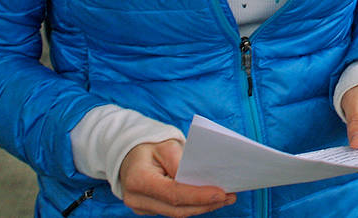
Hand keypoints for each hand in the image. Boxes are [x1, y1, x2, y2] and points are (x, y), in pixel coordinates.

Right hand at [118, 139, 235, 216]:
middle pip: (177, 208)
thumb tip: (198, 180)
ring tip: (225, 198)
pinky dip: (192, 205)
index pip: (173, 193)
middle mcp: (137, 199)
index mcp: (138, 180)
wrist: (128, 153)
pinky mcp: (148, 210)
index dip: (198, 195)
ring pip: (176, 213)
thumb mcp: (165, 145)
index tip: (221, 193)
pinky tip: (209, 199)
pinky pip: (173, 210)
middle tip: (230, 196)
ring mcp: (141, 208)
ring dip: (202, 207)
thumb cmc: (149, 146)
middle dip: (206, 204)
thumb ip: (180, 162)